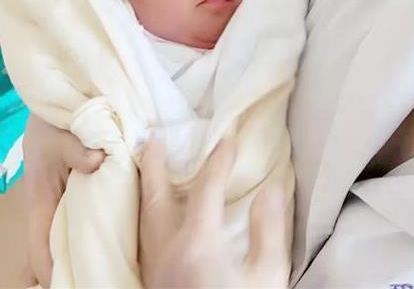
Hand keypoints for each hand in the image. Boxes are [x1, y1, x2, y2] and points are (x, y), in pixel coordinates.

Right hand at [22, 114, 104, 287]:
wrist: (56, 97)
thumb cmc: (50, 119)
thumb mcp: (58, 132)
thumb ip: (76, 149)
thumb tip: (99, 161)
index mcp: (39, 199)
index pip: (38, 247)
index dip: (49, 271)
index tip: (71, 283)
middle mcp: (52, 205)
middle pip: (58, 246)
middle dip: (74, 264)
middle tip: (100, 279)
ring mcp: (68, 197)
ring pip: (74, 232)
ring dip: (87, 246)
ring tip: (112, 264)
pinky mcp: (83, 186)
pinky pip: (91, 211)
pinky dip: (100, 223)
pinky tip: (123, 230)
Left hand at [139, 139, 288, 288]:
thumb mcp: (267, 277)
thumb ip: (268, 231)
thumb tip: (271, 190)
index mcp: (197, 244)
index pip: (206, 189)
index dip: (218, 161)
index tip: (228, 140)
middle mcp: (167, 251)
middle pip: (155, 197)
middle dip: (154, 165)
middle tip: (154, 139)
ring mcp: (154, 269)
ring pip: (144, 219)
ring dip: (146, 189)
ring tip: (149, 169)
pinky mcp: (151, 283)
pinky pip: (142, 238)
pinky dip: (146, 215)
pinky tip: (153, 215)